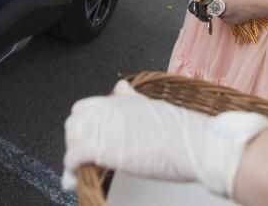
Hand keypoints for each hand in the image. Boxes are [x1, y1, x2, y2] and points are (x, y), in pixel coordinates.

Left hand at [62, 80, 267, 196]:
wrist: (196, 144)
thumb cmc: (184, 132)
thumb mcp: (154, 106)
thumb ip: (132, 100)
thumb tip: (121, 89)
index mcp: (122, 99)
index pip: (86, 106)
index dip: (84, 124)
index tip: (87, 137)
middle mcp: (111, 109)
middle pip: (76, 120)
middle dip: (75, 138)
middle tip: (82, 157)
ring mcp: (105, 127)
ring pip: (72, 136)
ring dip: (72, 153)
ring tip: (78, 170)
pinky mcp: (103, 147)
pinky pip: (74, 157)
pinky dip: (71, 169)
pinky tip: (75, 177)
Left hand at [216, 0, 260, 24]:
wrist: (254, 6)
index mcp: (221, 2)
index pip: (210, 2)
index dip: (212, 0)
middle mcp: (222, 12)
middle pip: (214, 9)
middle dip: (216, 6)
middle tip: (222, 3)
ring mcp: (226, 19)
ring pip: (219, 15)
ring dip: (221, 11)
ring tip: (230, 7)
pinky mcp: (230, 23)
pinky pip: (225, 19)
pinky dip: (226, 16)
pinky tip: (233, 11)